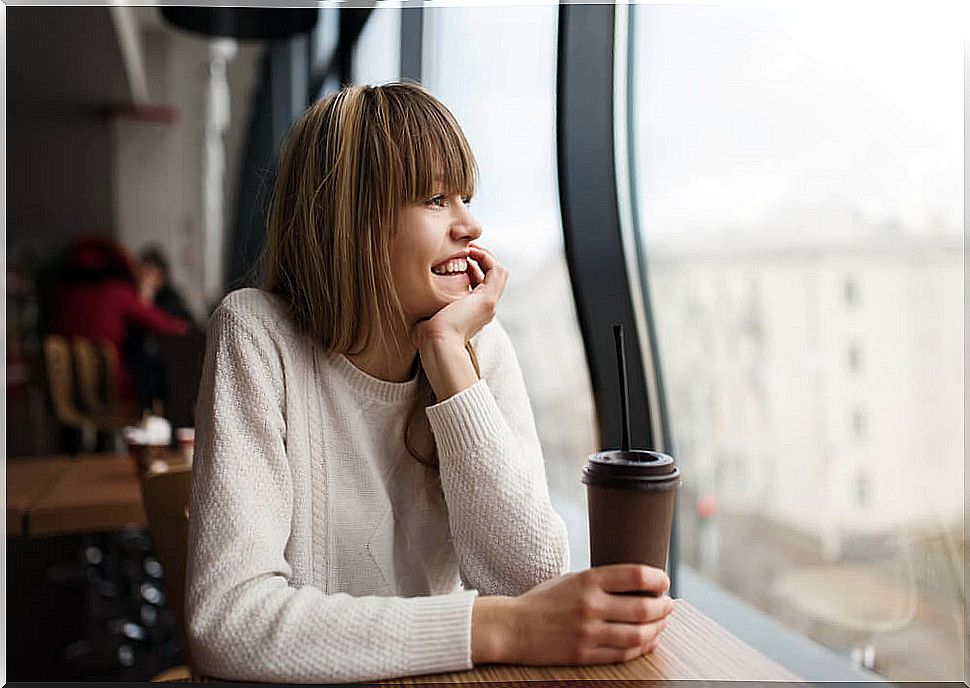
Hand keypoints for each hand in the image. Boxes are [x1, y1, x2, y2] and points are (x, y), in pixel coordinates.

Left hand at [411, 244, 507, 348]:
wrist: (437, 344)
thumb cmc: (428, 337)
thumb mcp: (428, 320)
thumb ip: (426, 314)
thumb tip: (417, 316)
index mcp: (472, 313)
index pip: (478, 285)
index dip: (469, 269)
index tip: (452, 260)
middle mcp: (485, 308)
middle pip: (490, 277)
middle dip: (479, 260)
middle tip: (462, 250)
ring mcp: (489, 304)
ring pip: (498, 272)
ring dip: (485, 256)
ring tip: (468, 248)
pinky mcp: (488, 298)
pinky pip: (496, 270)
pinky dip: (486, 258)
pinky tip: (470, 252)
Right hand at [472, 564, 674, 665]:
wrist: (513, 627)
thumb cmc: (543, 600)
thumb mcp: (571, 579)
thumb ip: (601, 581)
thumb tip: (638, 584)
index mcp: (587, 580)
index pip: (636, 575)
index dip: (658, 578)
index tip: (663, 581)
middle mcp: (590, 605)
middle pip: (644, 607)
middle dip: (664, 606)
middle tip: (668, 604)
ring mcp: (588, 632)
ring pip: (639, 634)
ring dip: (657, 629)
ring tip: (661, 623)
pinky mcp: (585, 655)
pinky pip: (624, 654)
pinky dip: (642, 647)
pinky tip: (648, 641)